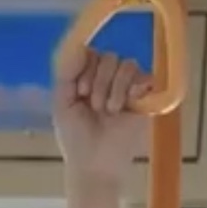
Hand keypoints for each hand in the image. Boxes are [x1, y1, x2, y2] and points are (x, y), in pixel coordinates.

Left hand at [54, 47, 151, 185]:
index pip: (91, 52)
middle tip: (94, 106)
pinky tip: (125, 105)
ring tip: (109, 111)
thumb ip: (67, 72)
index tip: (80, 92)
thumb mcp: (62, 103)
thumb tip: (80, 43)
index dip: (86, 68)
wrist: (94, 164)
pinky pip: (144, 75)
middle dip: (98, 81)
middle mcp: (108, 79)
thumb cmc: (76, 138)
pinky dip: (132, 87)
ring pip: (125, 63)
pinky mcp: (144, 96)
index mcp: (87, 78)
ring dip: (113, 88)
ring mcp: (127, 87)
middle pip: (108, 56)